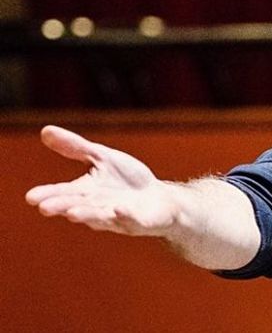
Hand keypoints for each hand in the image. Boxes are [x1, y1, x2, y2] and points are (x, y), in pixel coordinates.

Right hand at [25, 125, 177, 235]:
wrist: (160, 199)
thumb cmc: (127, 180)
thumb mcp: (102, 157)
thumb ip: (76, 147)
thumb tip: (44, 130)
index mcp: (86, 192)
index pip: (64, 193)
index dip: (49, 195)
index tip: (31, 197)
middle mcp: (97, 207)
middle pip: (78, 206)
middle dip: (62, 206)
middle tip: (45, 207)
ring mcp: (118, 216)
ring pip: (100, 217)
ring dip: (87, 215)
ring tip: (72, 213)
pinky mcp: (140, 221)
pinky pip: (131, 219)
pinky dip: (125, 215)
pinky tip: (119, 209)